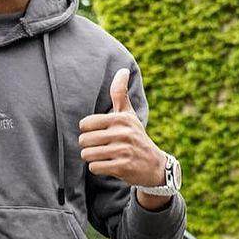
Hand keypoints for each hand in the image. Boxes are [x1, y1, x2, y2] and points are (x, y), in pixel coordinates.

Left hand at [78, 68, 169, 209]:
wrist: (154, 165)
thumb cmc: (135, 136)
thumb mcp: (129, 115)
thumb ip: (120, 94)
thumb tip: (122, 69)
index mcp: (121, 118)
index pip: (85, 124)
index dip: (88, 132)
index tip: (99, 134)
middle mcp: (123, 133)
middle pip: (84, 140)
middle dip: (88, 146)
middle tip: (102, 148)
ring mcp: (123, 150)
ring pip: (87, 155)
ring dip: (92, 158)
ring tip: (104, 156)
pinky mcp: (123, 167)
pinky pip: (94, 167)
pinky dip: (98, 168)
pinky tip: (109, 166)